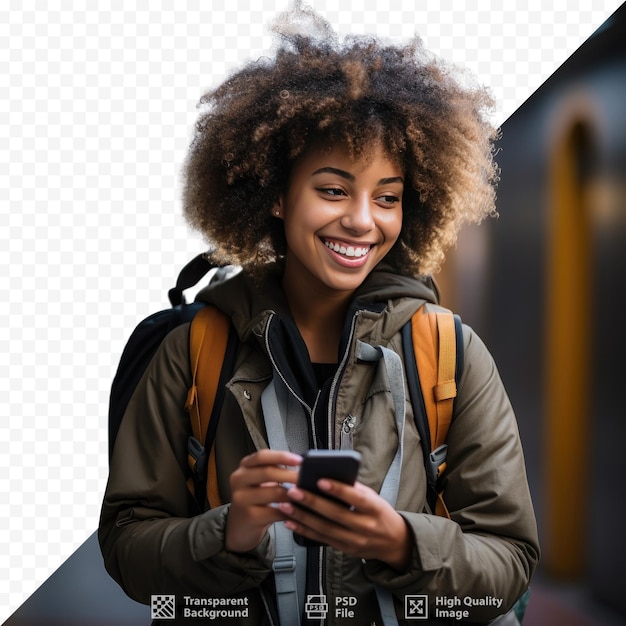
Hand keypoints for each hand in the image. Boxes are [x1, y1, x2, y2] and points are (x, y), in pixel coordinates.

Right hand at [225, 449, 301, 552]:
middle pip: (267, 472)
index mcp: (244, 467)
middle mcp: (239, 480)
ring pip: (274, 493)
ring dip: (293, 494)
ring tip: (305, 494)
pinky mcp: (249, 517)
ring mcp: (242, 499)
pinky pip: (276, 512)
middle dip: (290, 475)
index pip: (262, 456)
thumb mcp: (259, 481)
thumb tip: (301, 466)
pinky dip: (290, 511)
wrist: (240, 526)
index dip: (281, 456)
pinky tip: (298, 511)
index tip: (299, 460)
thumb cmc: (255, 499)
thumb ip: (274, 470)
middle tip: (305, 478)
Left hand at [278, 479, 411, 570]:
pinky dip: (304, 531)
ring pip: (325, 529)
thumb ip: (354, 488)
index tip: (319, 480)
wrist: (394, 542)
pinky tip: (291, 522)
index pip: (356, 498)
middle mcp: (365, 527)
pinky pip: (321, 540)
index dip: (338, 490)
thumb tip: (329, 473)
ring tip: (286, 505)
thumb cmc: (380, 513)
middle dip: (312, 502)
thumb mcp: (373, 497)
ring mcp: (354, 541)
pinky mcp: (345, 549)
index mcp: (375, 509)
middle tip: (294, 491)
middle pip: (335, 515)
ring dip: (302, 517)